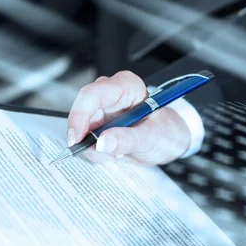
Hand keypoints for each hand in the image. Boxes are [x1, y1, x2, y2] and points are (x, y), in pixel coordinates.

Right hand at [67, 71, 190, 165]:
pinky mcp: (98, 124)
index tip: (77, 139)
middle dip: (88, 140)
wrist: (169, 140)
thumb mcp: (152, 137)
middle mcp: (110, 94)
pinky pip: (86, 139)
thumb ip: (128, 139)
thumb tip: (102, 142)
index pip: (92, 94)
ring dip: (93, 149)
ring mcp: (102, 109)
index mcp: (126, 87)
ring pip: (81, 129)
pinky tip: (112, 157)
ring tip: (114, 159)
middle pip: (82, 113)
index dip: (79, 116)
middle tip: (103, 157)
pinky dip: (95, 152)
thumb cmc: (166, 132)